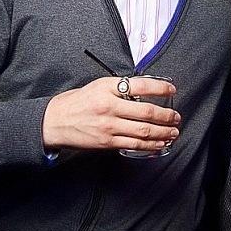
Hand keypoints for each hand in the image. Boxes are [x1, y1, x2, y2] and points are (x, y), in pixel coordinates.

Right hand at [42, 75, 179, 152]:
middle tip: (176, 117)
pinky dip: (150, 145)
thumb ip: (120, 88)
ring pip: (143, 131)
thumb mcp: (98, 86)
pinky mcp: (106, 142)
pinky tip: (159, 143)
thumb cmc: (77, 102)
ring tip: (173, 132)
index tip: (172, 89)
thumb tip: (146, 92)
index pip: (141, 85)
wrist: (54, 121)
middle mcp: (109, 106)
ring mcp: (108, 126)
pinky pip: (134, 145)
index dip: (161, 88)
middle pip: (146, 112)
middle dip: (166, 116)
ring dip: (163, 132)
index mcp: (108, 87)